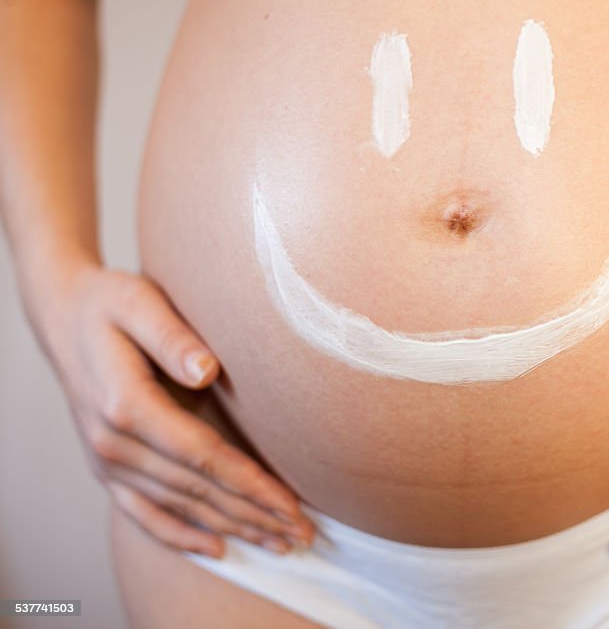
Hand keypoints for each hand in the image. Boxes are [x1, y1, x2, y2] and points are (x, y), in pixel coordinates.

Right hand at [31, 259, 314, 557]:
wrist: (63, 316)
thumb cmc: (109, 304)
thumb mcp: (139, 302)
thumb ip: (172, 336)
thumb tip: (207, 369)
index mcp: (126, 405)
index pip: (202, 456)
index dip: (249, 484)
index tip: (289, 504)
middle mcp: (114, 443)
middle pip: (197, 490)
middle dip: (254, 515)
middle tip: (302, 534)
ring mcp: (108, 461)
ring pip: (178, 507)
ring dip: (231, 529)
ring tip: (278, 544)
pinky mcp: (108, 468)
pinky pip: (144, 514)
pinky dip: (181, 536)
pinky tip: (218, 549)